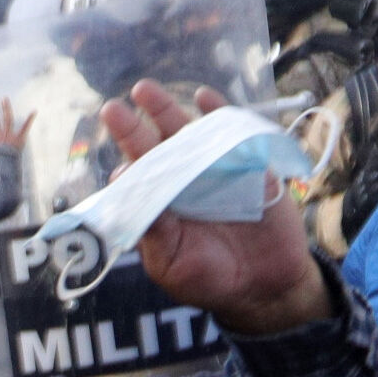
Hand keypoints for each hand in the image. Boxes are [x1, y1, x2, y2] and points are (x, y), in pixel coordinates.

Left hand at [97, 80, 328, 335]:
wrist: (265, 285)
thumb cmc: (209, 279)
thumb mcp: (172, 264)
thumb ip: (152, 232)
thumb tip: (126, 189)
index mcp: (158, 204)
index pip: (135, 176)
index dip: (123, 163)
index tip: (116, 164)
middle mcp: (180, 182)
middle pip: (154, 147)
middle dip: (133, 126)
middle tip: (111, 108)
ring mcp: (213, 171)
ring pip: (186, 134)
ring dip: (166, 111)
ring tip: (144, 90)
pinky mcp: (248, 166)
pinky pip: (232, 135)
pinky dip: (219, 115)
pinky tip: (204, 98)